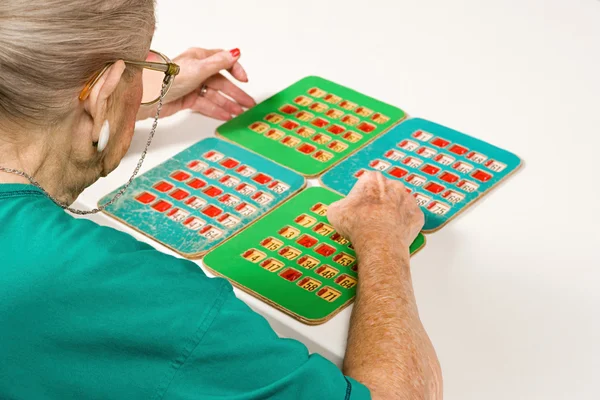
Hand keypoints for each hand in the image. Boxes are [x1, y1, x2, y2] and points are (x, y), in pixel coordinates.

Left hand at [138, 48, 255, 120]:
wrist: (149, 96)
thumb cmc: (168, 78)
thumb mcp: (198, 68)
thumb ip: (219, 62)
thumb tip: (235, 53)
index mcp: (199, 58)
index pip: (223, 62)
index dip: (235, 70)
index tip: (244, 80)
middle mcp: (197, 71)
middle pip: (221, 82)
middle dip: (236, 93)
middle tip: (248, 103)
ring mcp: (193, 86)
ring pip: (215, 95)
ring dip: (228, 104)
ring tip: (240, 112)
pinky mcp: (188, 100)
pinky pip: (206, 105)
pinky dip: (217, 110)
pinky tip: (226, 116)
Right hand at [327, 171, 423, 252]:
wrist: (378, 242)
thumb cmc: (358, 225)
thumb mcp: (335, 211)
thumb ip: (340, 205)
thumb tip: (339, 208)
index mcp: (372, 179)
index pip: (367, 183)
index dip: (361, 196)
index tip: (359, 206)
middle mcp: (393, 185)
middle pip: (385, 191)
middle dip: (379, 202)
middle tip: (370, 217)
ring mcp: (407, 200)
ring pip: (400, 204)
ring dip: (393, 212)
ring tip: (382, 226)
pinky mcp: (417, 215)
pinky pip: (410, 218)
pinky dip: (403, 225)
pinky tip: (394, 232)